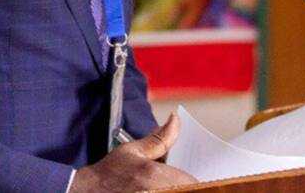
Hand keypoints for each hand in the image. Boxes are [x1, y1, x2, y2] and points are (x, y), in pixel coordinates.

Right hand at [70, 113, 195, 191]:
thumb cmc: (109, 173)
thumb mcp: (132, 151)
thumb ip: (160, 138)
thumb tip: (176, 119)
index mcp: (153, 176)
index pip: (193, 183)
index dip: (194, 183)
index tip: (191, 182)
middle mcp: (154, 191)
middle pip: (188, 190)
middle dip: (188, 187)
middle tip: (181, 183)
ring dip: (177, 190)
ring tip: (165, 185)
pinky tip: (158, 190)